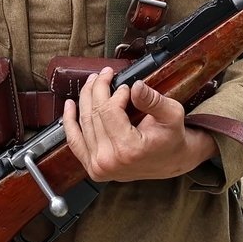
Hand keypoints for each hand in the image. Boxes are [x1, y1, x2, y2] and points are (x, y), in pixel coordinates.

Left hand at [63, 69, 217, 181]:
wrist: (171, 162)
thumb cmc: (172, 139)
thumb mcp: (172, 114)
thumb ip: (153, 100)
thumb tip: (135, 86)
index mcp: (128, 150)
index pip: (109, 111)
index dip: (115, 93)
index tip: (125, 86)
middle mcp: (109, 161)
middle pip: (94, 114)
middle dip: (98, 89)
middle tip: (105, 74)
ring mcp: (98, 166)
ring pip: (83, 123)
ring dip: (85, 98)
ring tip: (92, 82)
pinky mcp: (92, 167)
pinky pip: (74, 141)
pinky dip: (69, 122)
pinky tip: (70, 105)